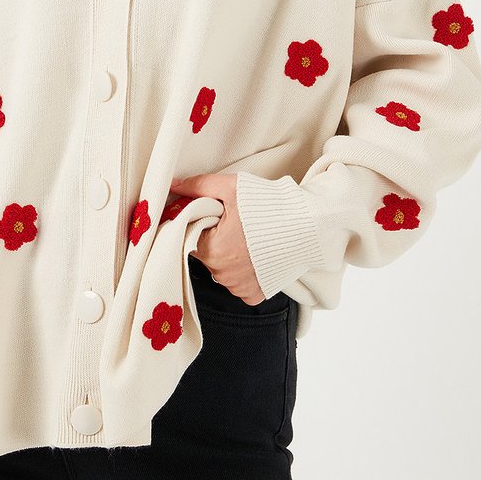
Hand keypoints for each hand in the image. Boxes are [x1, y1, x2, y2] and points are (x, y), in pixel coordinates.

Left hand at [171, 172, 266, 304]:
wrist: (307, 226)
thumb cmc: (268, 206)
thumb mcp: (230, 188)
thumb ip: (198, 186)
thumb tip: (173, 184)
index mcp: (212, 250)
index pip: (190, 236)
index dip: (199, 223)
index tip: (212, 215)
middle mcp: (222, 274)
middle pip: (205, 253)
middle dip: (213, 238)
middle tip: (233, 223)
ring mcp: (238, 287)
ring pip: (221, 269)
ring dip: (227, 256)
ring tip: (247, 238)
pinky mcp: (254, 295)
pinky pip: (238, 284)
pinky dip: (243, 271)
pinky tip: (254, 255)